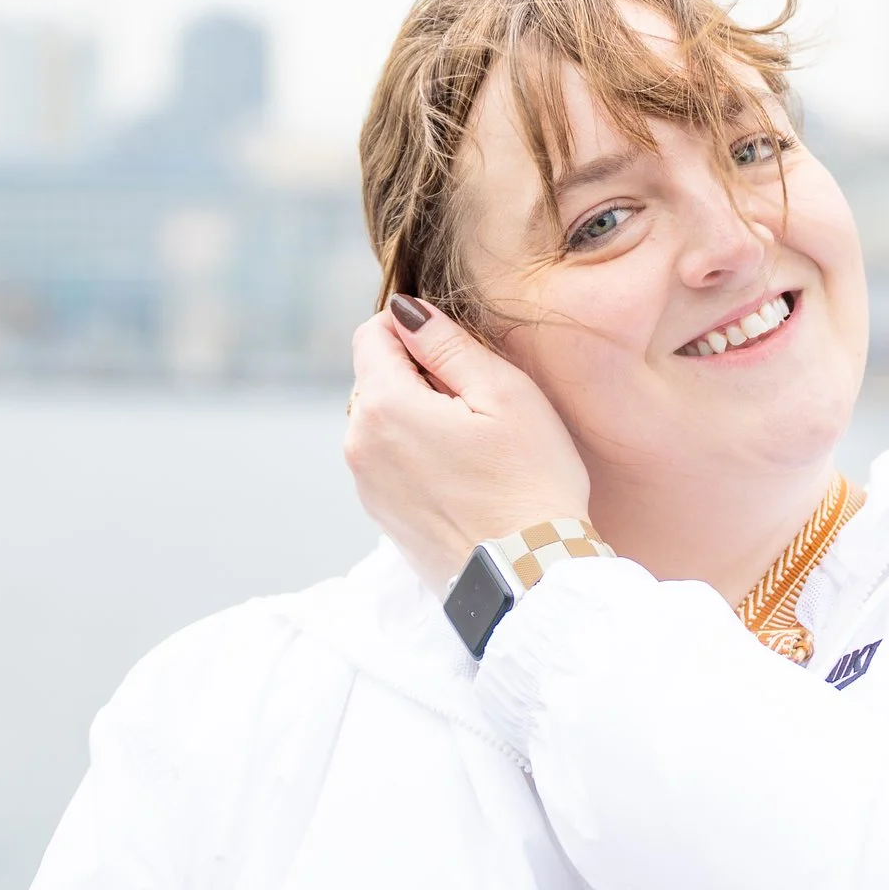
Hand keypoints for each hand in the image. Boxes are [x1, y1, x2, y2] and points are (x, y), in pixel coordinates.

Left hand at [343, 297, 594, 593]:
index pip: (372, 334)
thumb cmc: (530, 482)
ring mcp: (367, 487)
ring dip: (419, 418)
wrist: (530, 578)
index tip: (459, 355)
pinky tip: (466, 480)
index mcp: (382, 407)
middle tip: (480, 408)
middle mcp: (358, 446)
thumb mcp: (504, 394)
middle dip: (419, 377)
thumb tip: (406, 310)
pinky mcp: (384, 518)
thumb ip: (447, 343)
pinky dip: (419, 457)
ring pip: (383, 422)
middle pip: (376, 379)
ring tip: (476, 449)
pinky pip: (391, 463)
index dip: (415, 331)